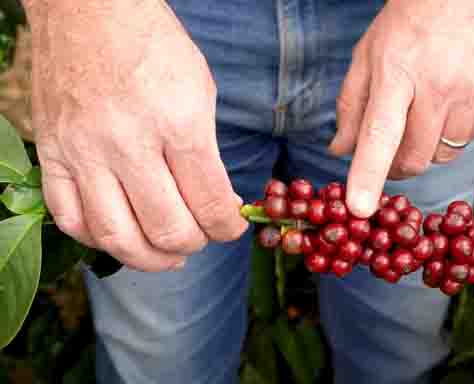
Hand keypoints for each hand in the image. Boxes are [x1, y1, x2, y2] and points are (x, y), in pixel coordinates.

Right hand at [24, 0, 247, 271]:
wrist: (89, 10)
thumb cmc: (155, 47)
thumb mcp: (201, 91)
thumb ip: (207, 154)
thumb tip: (216, 205)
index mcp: (177, 123)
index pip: (209, 204)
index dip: (228, 228)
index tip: (232, 227)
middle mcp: (128, 143)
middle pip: (166, 228)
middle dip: (194, 244)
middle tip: (201, 238)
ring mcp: (83, 151)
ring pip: (115, 235)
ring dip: (149, 258)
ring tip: (168, 256)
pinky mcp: (52, 152)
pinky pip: (69, 218)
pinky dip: (97, 239)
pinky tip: (121, 236)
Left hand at [330, 0, 473, 217]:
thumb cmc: (407, 27)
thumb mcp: (367, 56)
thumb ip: (352, 106)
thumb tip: (339, 152)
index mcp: (396, 73)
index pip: (380, 133)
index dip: (368, 174)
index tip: (360, 208)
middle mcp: (438, 85)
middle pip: (415, 157)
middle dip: (398, 167)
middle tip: (392, 154)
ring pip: (445, 153)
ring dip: (429, 147)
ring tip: (427, 112)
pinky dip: (457, 131)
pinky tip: (453, 101)